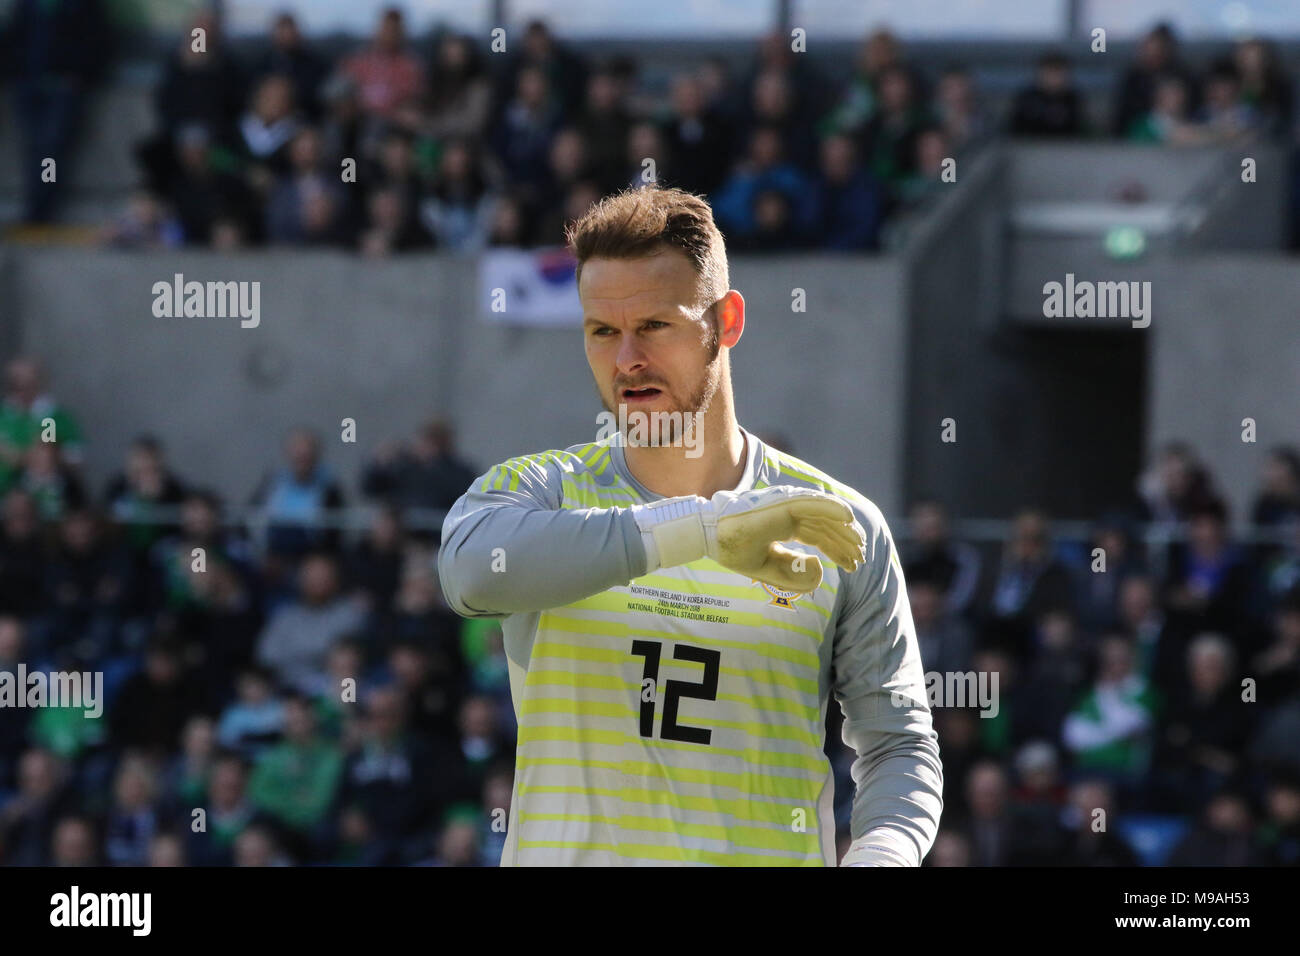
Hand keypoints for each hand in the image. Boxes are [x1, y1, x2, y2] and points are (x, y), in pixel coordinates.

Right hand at [634, 485, 866, 593]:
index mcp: (785, 525)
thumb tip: (820, 571)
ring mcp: (787, 505)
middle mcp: (790, 513)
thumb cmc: (733, 549)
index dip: (837, 549)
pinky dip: (832, 509)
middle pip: (826, 526)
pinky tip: (849, 519)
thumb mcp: (768, 568)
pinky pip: (814, 504)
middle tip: (861, 559)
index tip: (852, 565)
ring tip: (860, 546)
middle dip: (845, 543)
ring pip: (825, 516)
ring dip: (845, 530)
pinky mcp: (784, 503)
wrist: (709, 536)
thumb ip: (792, 573)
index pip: (819, 535)